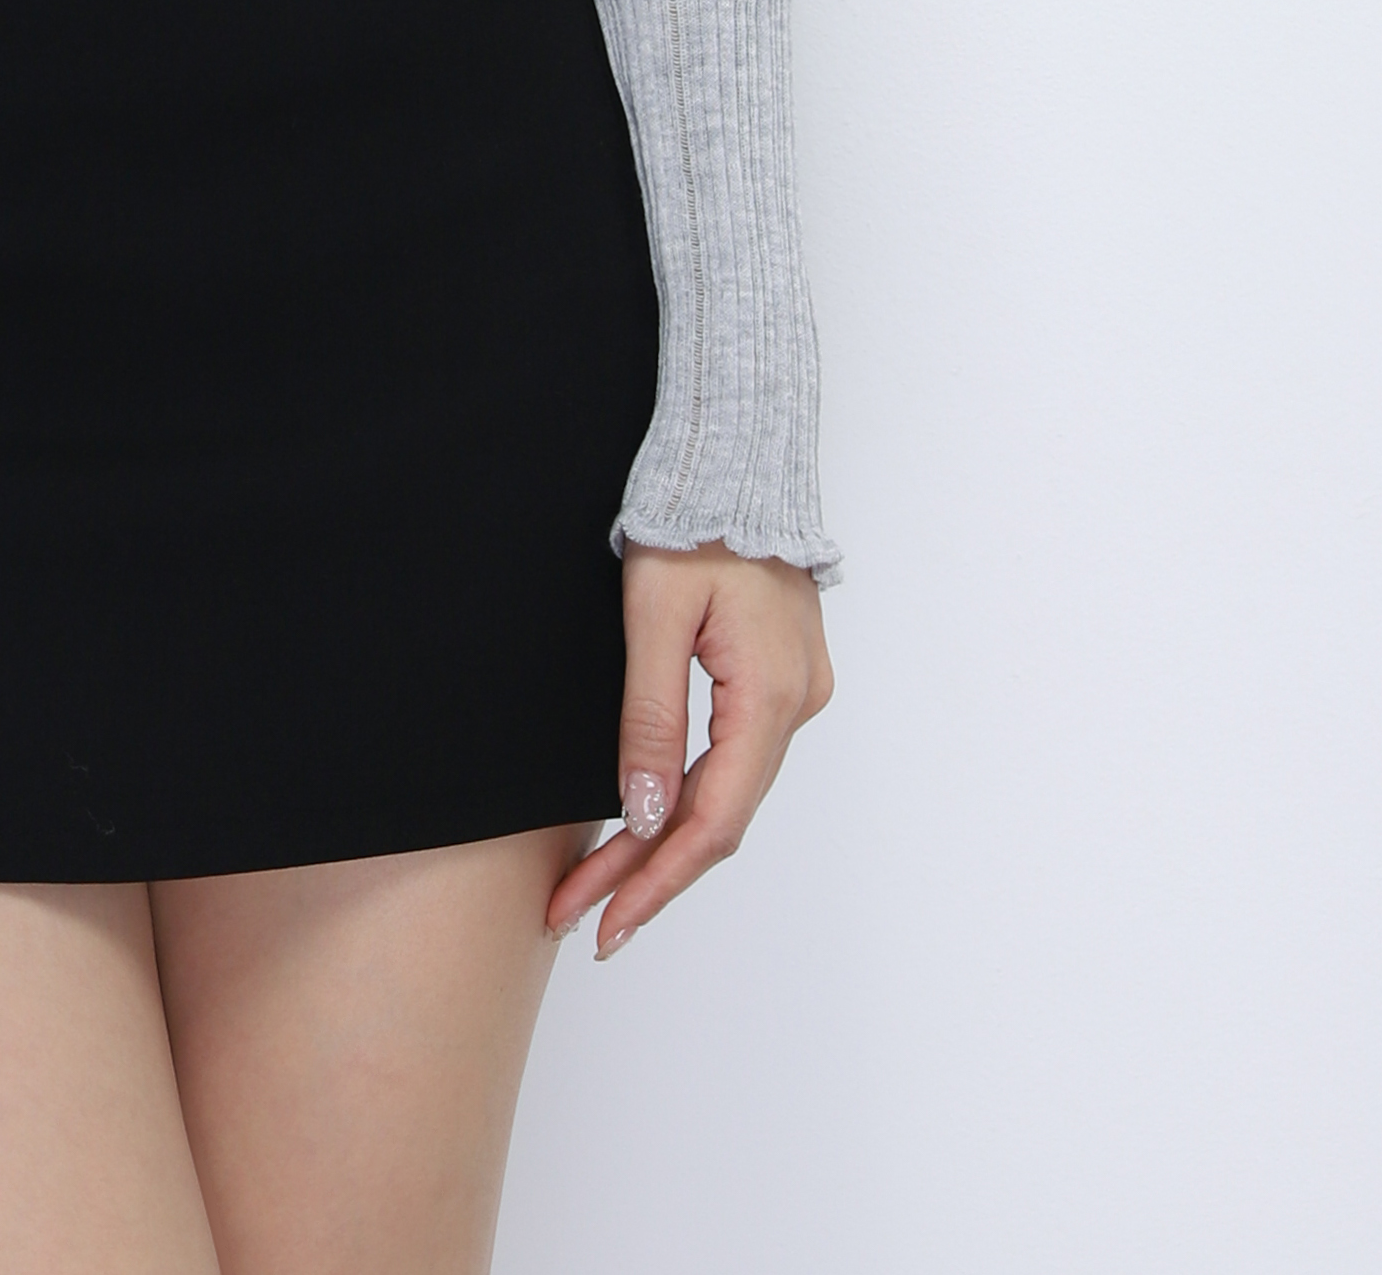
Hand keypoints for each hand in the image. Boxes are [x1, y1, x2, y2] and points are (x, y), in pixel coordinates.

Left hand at [546, 542, 831, 956]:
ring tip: (601, 889)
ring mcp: (795, 695)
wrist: (732, 458)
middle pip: (719, 818)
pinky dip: (690, 798)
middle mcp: (796, 705)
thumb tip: (645, 814)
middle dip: (648, 873)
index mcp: (770, 694)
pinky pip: (735, 759)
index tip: (604, 924)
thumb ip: (651, 718)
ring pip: (728, 793)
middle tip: (585, 923)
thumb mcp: (654, 615)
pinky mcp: (781, 681)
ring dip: (665, 841)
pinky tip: (648, 824)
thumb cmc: (690, 521)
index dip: (657, 880)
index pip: (713, 820)